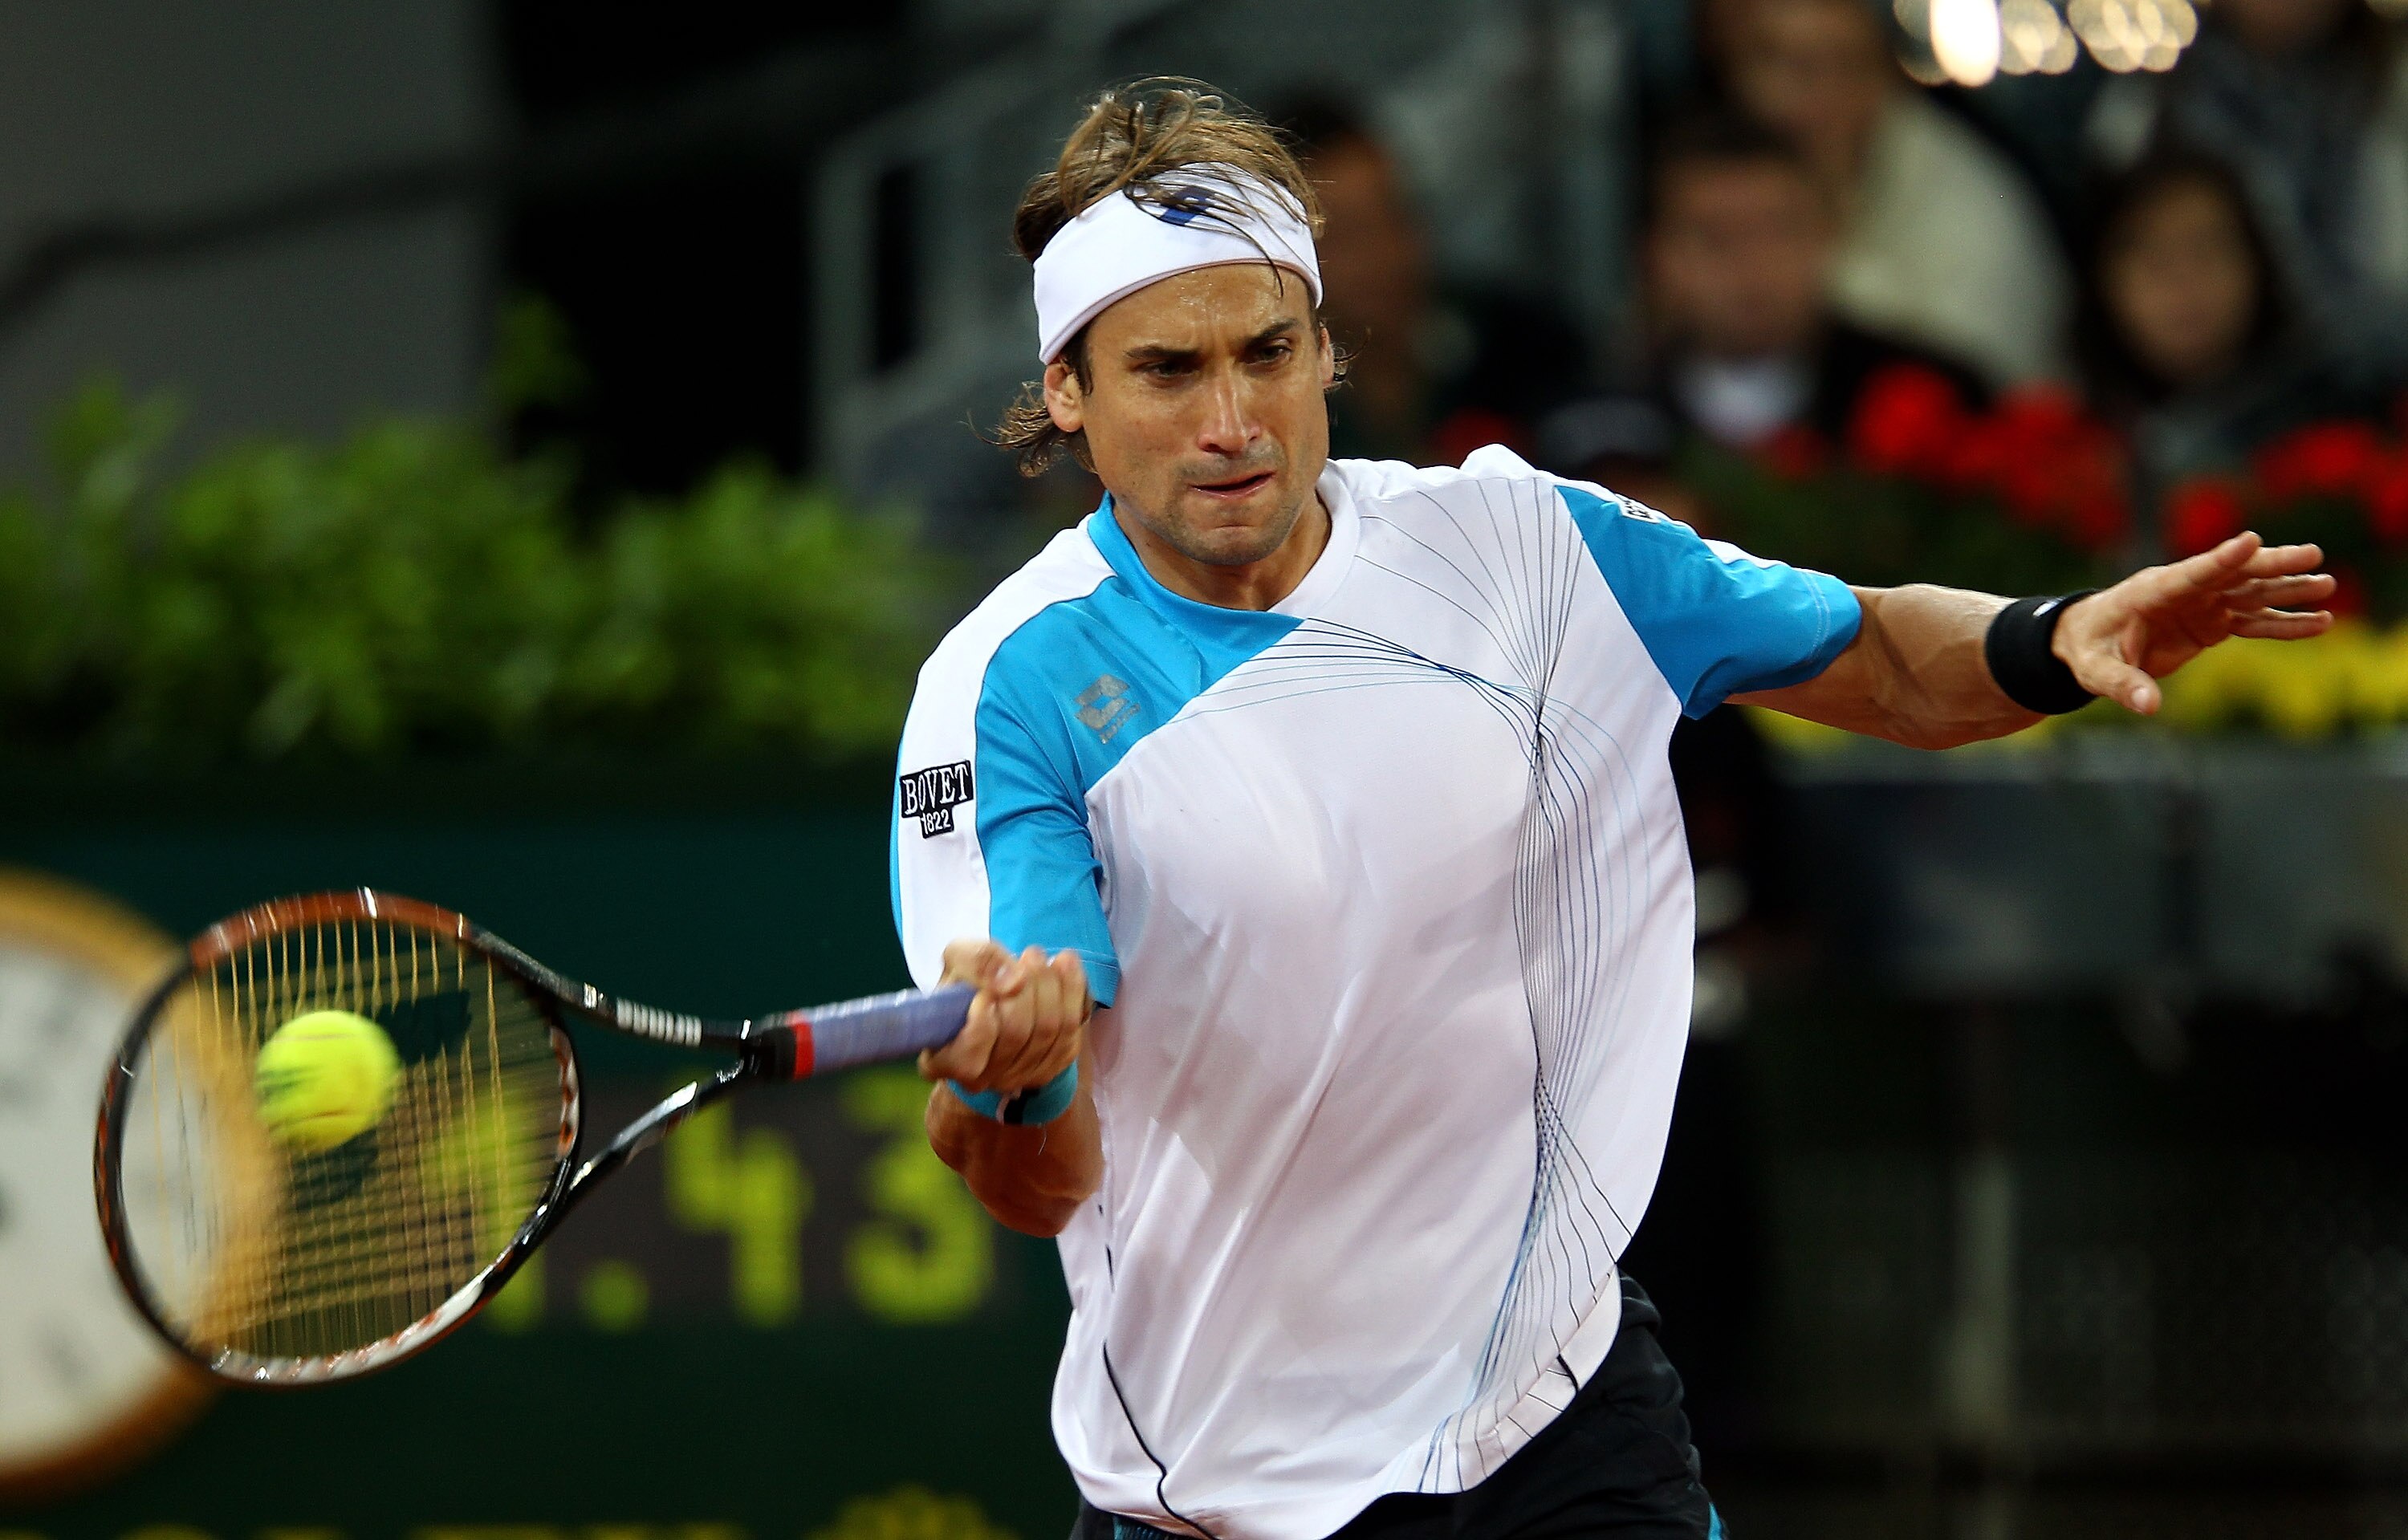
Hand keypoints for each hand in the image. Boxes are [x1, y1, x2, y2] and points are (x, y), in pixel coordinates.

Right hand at [919, 938, 1090, 1093]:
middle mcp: (979, 1079)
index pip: (968, 1054)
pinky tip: (1066, 969)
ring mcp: (1015, 1078)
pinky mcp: (1048, 1069)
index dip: (983, 1020)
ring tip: (1048, 958)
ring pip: (1048, 1032)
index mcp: (943, 1059)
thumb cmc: (968, 981)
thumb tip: (1013, 981)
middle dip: (1029, 986)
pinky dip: (1073, 996)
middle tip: (1031, 954)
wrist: (995, 997)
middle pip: (1016, 1033)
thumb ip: (977, 962)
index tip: (988, 990)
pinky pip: (1070, 1035)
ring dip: (1054, 986)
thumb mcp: (959, 958)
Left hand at [2054, 533, 2335, 714]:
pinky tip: (2319, 622)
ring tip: (2328, 585)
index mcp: (2151, 591)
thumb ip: (2123, 685)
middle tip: (2312, 554)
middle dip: (2271, 565)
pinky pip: (2252, 622)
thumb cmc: (2087, 649)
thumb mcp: (2097, 670)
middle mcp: (2183, 592)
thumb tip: (2149, 707)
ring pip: (2250, 594)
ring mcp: (2201, 605)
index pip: (2191, 573)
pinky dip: (2283, 624)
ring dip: (2287, 590)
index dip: (2221, 559)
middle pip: (2233, 575)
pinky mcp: (2211, 623)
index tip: (2252, 540)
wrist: (2087, 641)